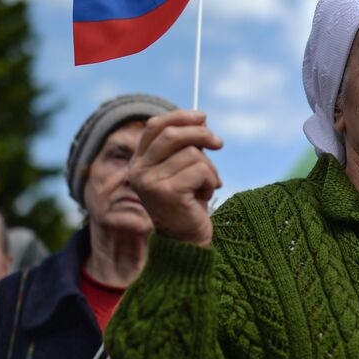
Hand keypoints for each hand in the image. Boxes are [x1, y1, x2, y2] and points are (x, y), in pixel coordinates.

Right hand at [129, 109, 223, 246]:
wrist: (187, 242)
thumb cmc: (187, 203)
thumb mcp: (182, 169)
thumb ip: (185, 146)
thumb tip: (201, 119)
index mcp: (139, 162)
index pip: (154, 126)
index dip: (179, 116)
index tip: (203, 117)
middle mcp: (139, 171)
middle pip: (173, 134)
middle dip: (201, 135)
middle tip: (219, 144)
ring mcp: (150, 182)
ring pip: (192, 154)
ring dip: (209, 169)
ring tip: (207, 185)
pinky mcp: (167, 193)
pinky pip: (200, 170)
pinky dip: (211, 181)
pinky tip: (205, 196)